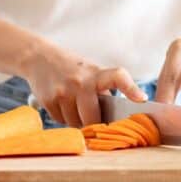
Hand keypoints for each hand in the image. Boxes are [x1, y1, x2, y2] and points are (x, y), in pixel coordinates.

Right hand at [22, 47, 146, 126]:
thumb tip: (117, 118)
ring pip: (75, 123)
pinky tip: (62, 104)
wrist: (39, 58)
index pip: (118, 77)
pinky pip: (61, 121)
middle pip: (93, 118)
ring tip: (73, 105)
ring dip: (76, 120)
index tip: (141, 99)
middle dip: (94, 122)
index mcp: (96, 74)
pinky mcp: (49, 101)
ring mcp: (63, 92)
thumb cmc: (73, 68)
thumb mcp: (91, 72)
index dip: (131, 89)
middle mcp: (80, 82)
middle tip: (93, 117)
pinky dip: (64, 117)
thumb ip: (103, 90)